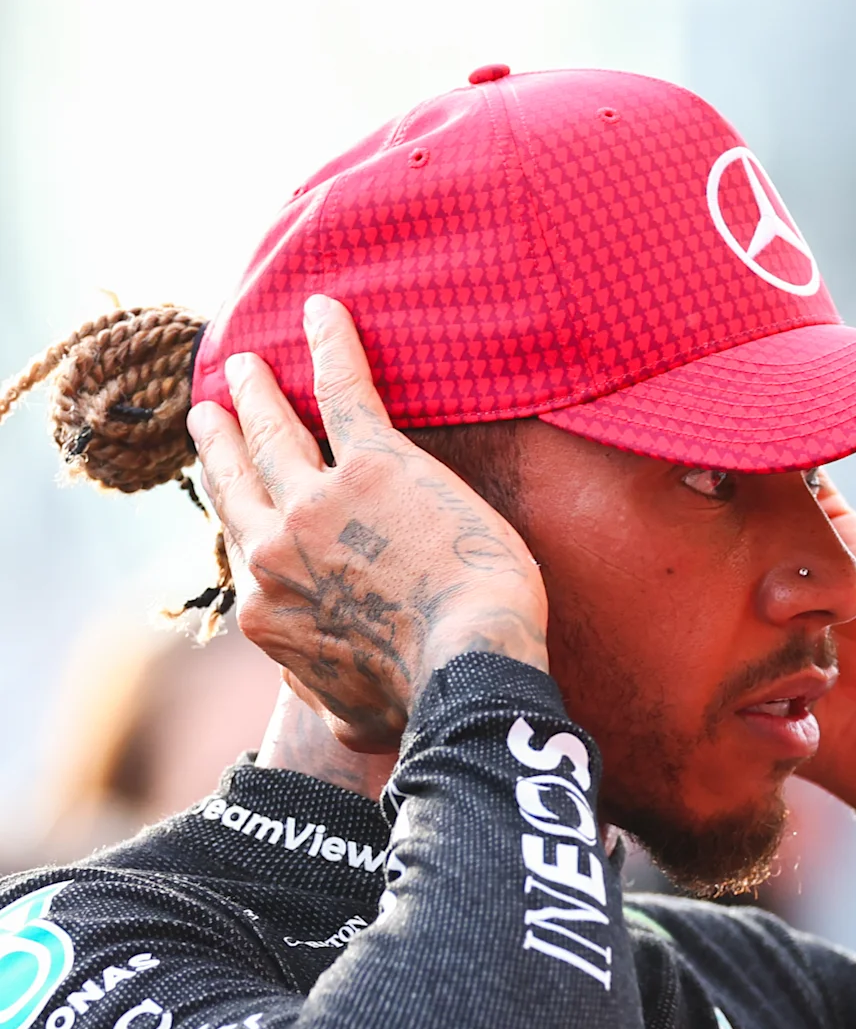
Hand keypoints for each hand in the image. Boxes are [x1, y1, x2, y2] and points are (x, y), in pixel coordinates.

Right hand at [186, 296, 546, 752]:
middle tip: (214, 407)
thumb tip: (335, 720)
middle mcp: (276, 547)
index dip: (237, 511)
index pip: (245, 546)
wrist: (468, 665)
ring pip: (275, 430)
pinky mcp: (377, 464)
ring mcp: (320, 500)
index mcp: (267, 606)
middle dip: (224, 439)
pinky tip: (326, 308)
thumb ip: (333, 704)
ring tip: (244, 364)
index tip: (231, 489)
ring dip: (257, 392)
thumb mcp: (355, 717)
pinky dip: (334, 345)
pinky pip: (347, 389)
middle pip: (239, 478)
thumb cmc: (423, 699)